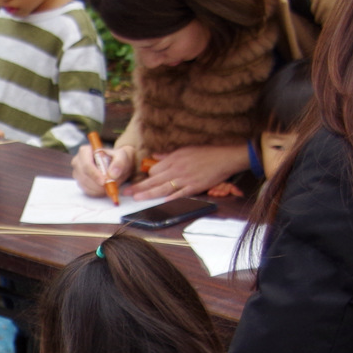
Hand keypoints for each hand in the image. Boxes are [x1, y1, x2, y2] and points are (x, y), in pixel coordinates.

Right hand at [72, 142, 136, 196]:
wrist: (115, 165)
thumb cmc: (117, 158)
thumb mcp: (122, 156)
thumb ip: (119, 163)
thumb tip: (112, 174)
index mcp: (85, 151)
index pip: (86, 165)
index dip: (94, 174)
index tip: (104, 182)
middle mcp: (78, 161)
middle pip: (84, 176)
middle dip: (97, 184)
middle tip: (110, 186)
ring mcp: (77, 173)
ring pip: (85, 185)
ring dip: (98, 189)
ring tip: (110, 185)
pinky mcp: (80, 182)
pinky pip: (86, 191)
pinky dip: (97, 192)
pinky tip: (105, 189)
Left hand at [128, 144, 251, 201]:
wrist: (226, 157)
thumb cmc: (207, 153)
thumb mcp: (186, 149)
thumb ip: (169, 155)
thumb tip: (156, 157)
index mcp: (174, 159)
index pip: (154, 170)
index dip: (147, 178)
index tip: (138, 183)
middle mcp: (177, 169)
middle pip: (154, 180)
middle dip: (139, 186)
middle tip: (126, 192)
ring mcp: (185, 179)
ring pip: (163, 188)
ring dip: (148, 193)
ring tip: (137, 198)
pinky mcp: (195, 187)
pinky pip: (180, 194)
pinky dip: (171, 198)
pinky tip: (161, 202)